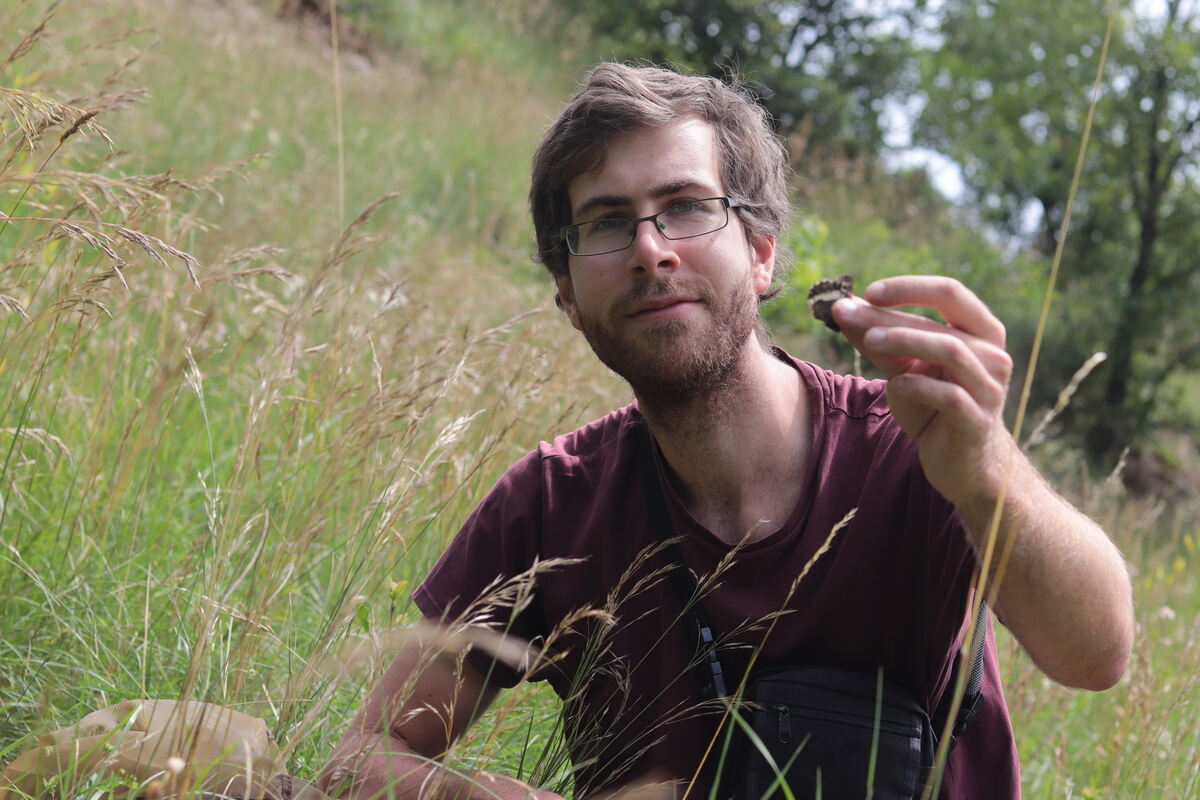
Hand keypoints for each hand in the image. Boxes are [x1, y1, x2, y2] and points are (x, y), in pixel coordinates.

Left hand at [832, 276, 1014, 509]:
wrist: (959, 462)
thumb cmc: (932, 406)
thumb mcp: (902, 367)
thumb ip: (877, 338)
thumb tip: (842, 308)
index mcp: (981, 331)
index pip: (950, 292)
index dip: (909, 288)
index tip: (869, 292)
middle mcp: (994, 355)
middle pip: (944, 323)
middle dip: (893, 316)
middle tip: (850, 315)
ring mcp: (990, 388)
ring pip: (951, 351)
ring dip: (905, 341)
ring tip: (870, 341)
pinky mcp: (978, 421)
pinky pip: (949, 396)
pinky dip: (917, 386)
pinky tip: (895, 386)